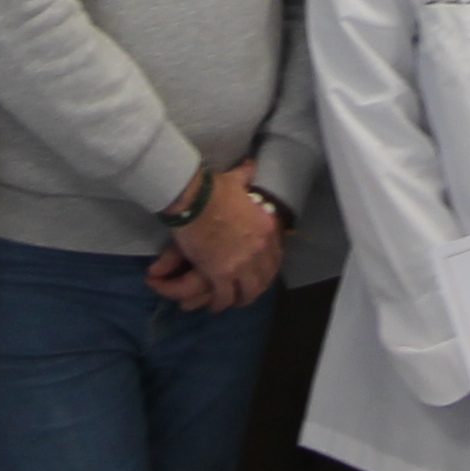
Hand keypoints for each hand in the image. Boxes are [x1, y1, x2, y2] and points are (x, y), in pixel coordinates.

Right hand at [148, 164, 282, 311]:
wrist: (194, 200)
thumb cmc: (213, 189)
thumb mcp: (236, 181)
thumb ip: (246, 176)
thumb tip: (251, 164)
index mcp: (266, 229)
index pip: (275, 256)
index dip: (268, 268)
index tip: (261, 272)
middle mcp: (259, 249)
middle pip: (264, 278)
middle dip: (256, 288)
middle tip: (246, 291)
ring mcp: (241, 264)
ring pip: (248, 292)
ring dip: (241, 299)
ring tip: (233, 302)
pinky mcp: (221, 274)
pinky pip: (224, 296)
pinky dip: (220, 304)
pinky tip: (215, 305)